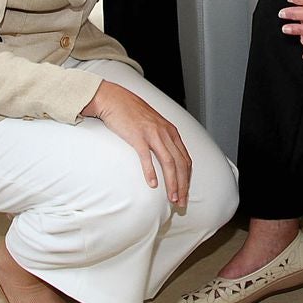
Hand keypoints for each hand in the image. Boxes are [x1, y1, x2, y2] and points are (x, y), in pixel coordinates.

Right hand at [83, 81, 190, 205]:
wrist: (114, 99)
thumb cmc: (132, 113)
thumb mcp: (154, 125)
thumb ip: (162, 139)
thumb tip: (166, 158)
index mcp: (171, 132)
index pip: (186, 159)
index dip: (188, 178)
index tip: (185, 193)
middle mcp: (166, 133)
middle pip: (181, 164)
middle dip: (183, 185)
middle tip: (181, 202)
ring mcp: (153, 134)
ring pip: (169, 162)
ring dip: (172, 183)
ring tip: (172, 198)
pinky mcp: (138, 136)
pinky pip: (147, 157)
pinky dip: (151, 172)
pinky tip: (153, 184)